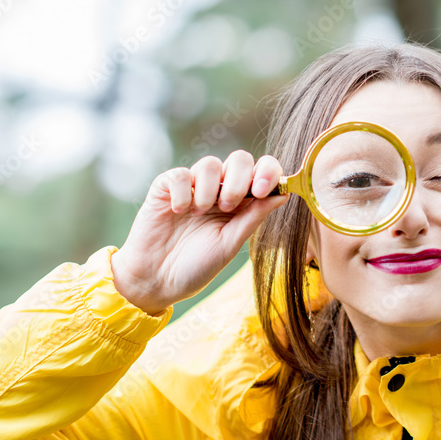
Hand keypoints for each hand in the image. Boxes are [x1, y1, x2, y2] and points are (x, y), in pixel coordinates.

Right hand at [111, 151, 288, 314]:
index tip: (262, 191)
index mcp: (241, 203)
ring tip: (199, 214)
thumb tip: (284, 194)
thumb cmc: (196, 265)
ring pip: (211, 164)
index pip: (262, 171)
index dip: (268, 172)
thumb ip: (254, 217)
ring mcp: (193, 187)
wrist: (157, 280)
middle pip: (239, 159)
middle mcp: (219, 190)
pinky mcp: (166, 187)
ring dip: (210, 190)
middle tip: (227, 207)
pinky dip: (183, 192)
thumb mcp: (230, 243)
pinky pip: (181, 174)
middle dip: (239, 180)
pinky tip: (178, 212)